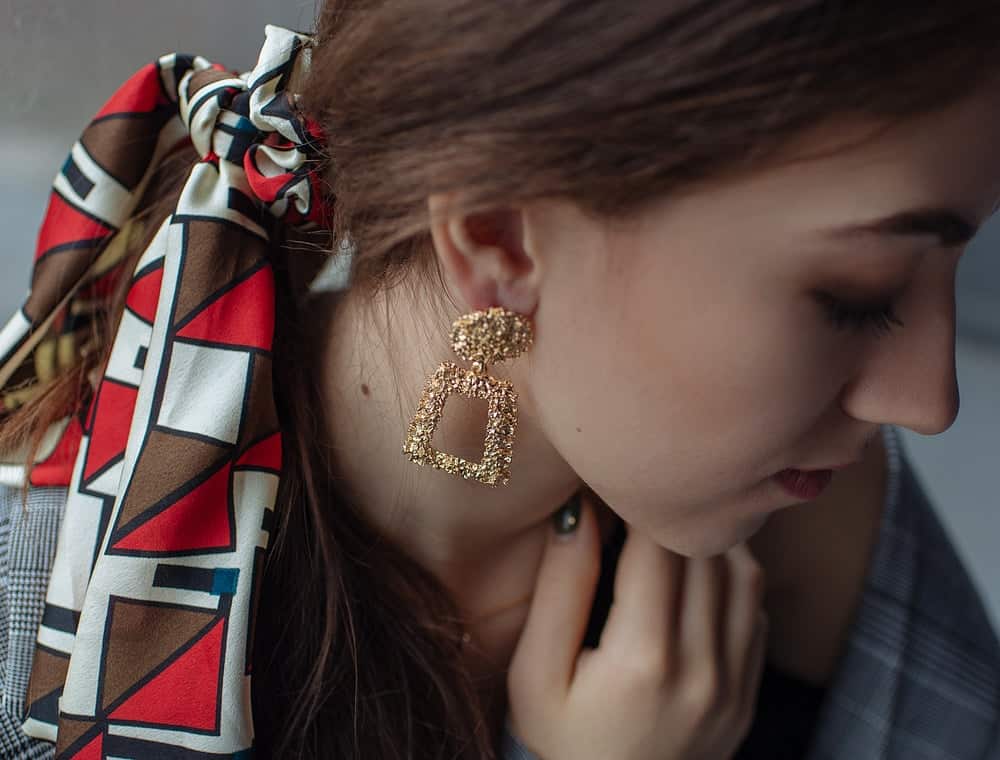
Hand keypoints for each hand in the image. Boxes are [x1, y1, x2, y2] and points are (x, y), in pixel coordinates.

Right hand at [507, 490, 768, 759]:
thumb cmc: (561, 739)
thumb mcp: (536, 673)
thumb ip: (560, 589)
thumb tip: (580, 510)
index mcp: (644, 659)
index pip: (658, 543)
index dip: (635, 504)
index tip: (613, 491)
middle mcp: (703, 668)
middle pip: (704, 551)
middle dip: (669, 518)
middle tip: (636, 506)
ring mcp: (735, 684)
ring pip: (742, 570)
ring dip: (705, 540)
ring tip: (664, 534)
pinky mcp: (749, 693)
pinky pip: (755, 607)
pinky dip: (730, 575)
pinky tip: (692, 575)